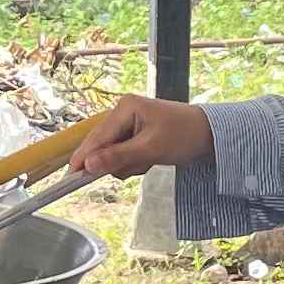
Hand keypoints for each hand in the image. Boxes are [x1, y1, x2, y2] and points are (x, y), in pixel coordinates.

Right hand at [70, 94, 212, 177]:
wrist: (212, 135)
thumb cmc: (184, 136)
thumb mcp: (151, 149)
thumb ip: (118, 157)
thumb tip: (88, 166)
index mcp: (125, 107)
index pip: (98, 136)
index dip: (85, 157)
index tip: (72, 176)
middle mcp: (123, 112)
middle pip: (102, 145)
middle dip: (116, 161)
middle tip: (137, 165)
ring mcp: (129, 124)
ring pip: (112, 153)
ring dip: (127, 164)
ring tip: (148, 161)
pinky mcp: (136, 135)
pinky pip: (123, 154)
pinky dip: (133, 163)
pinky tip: (148, 161)